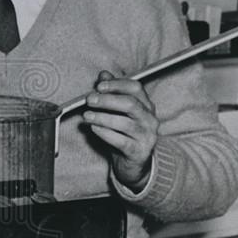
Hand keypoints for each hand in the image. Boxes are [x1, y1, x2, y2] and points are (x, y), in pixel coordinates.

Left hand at [82, 70, 158, 191]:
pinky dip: (105, 133)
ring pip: (125, 123)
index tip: (99, 86)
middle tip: (90, 100)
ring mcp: (147, 136)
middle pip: (130, 104)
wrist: (133, 163)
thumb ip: (113, 92)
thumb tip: (103, 75)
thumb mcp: (119, 111)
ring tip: (87, 116)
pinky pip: (121, 141)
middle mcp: (150, 119)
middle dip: (107, 100)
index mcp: (147, 105)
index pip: (135, 88)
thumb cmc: (124, 133)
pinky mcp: (139, 151)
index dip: (117, 84)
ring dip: (102, 117)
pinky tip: (94, 128)